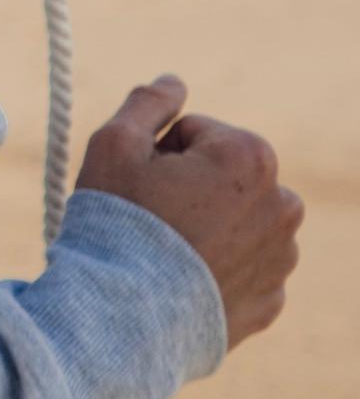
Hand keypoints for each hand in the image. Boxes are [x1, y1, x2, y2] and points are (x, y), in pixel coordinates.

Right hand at [71, 74, 303, 353]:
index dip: (156, 153)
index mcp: (250, 158)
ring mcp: (282, 258)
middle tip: (149, 215)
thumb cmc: (119, 222)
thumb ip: (148, 103)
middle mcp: (282, 205)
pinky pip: (241, 268)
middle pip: (221, 175)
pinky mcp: (271, 300)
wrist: (126, 317)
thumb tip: (174, 81)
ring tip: (162, 251)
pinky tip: (179, 280)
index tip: (139, 182)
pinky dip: (214, 267)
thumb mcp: (114, 144)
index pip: (194, 132)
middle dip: (189, 185)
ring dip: (206, 224)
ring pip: (234, 220)